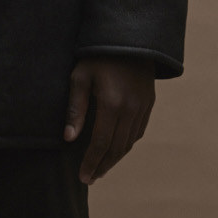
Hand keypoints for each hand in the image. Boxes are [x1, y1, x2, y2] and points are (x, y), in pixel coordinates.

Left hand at [64, 57, 155, 184]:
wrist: (130, 37)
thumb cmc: (98, 55)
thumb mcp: (80, 77)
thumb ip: (75, 108)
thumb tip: (69, 138)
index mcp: (112, 104)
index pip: (101, 143)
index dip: (91, 162)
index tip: (83, 177)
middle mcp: (131, 109)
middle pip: (117, 148)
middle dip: (103, 166)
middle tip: (90, 179)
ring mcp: (143, 107)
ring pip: (129, 142)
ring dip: (115, 158)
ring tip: (101, 168)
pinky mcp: (149, 103)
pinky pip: (139, 131)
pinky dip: (127, 145)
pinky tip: (116, 150)